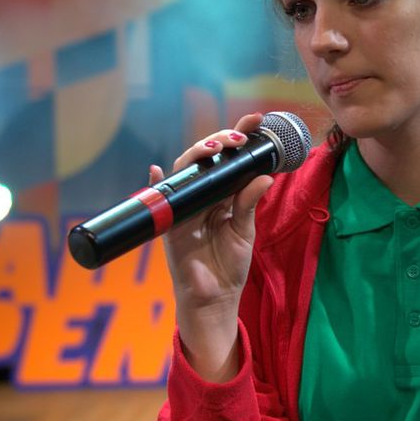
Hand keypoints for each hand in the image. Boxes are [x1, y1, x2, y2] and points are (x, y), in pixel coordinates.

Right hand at [156, 114, 275, 379]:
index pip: (230, 160)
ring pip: (187, 171)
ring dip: (198, 154)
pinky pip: (161, 201)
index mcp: (223, 195)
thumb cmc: (229, 265)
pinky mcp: (171, 224)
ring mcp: (185, 208)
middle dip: (220, 140)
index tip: (256, 121)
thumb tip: (264, 177)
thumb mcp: (244, 232)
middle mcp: (203, 196)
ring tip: (216, 147)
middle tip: (238, 137)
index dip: (240, 137)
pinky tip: (156, 170)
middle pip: (207, 159)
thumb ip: (249, 204)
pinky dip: (155, 184)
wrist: (214, 299)